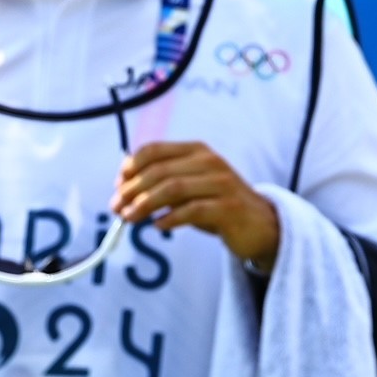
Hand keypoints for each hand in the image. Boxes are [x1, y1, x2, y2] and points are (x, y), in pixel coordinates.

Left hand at [114, 141, 280, 270]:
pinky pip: (192, 211)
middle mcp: (209, 162)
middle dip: (132, 190)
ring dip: (145, 204)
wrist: (260, 225)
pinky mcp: (229, 207)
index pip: (155, 150)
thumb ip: (164, 183)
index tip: (118, 185)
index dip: (131, 167)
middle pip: (159, 171)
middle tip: (117, 207)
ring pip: (173, 189)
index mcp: (196, 151)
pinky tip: (158, 226)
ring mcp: (221, 183)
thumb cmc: (218, 206)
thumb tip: (123, 189)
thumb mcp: (191, 187)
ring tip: (129, 218)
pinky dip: (170, 218)